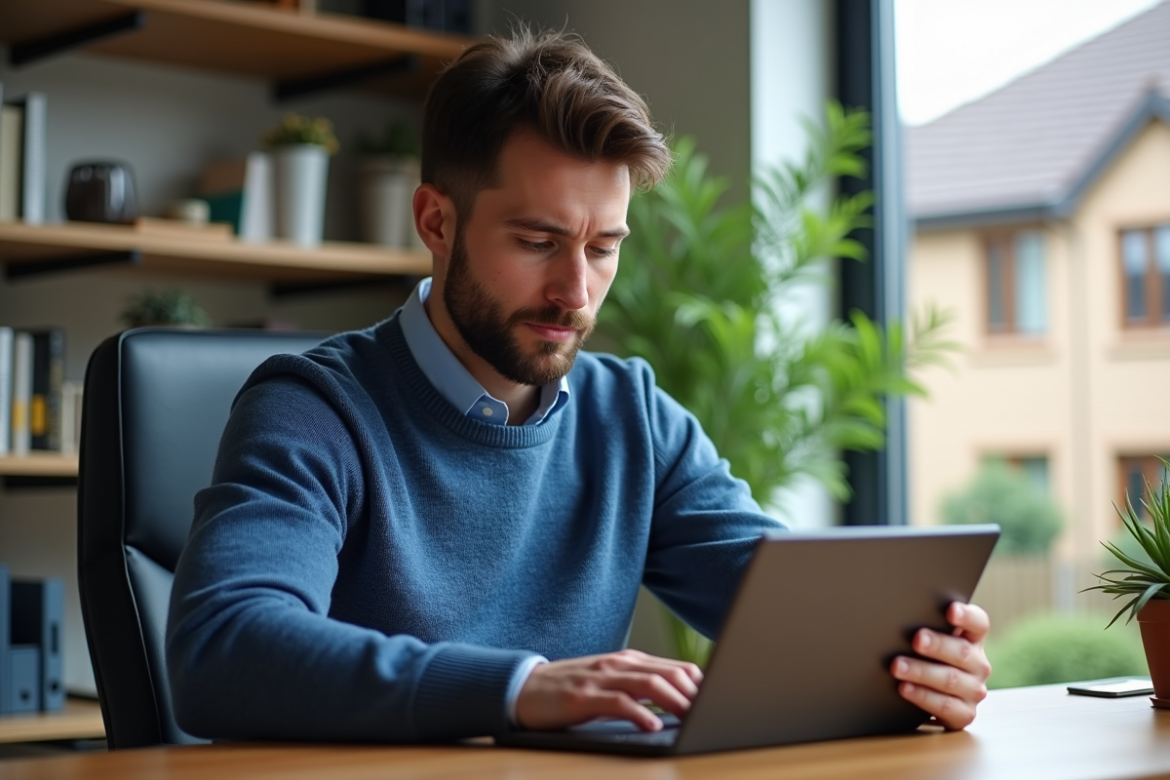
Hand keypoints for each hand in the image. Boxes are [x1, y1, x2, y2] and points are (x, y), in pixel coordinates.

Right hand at [515, 649, 703, 731]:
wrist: (524, 688)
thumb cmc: (570, 691)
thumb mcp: (609, 684)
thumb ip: (639, 688)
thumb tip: (678, 704)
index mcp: (628, 661)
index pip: (675, 667)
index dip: (699, 685)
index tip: (717, 702)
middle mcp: (618, 665)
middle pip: (668, 673)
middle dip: (694, 693)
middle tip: (713, 712)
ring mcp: (601, 678)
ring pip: (648, 684)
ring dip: (674, 701)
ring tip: (692, 717)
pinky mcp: (584, 696)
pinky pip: (618, 703)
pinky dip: (639, 714)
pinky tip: (653, 726)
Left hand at [891, 602, 991, 729]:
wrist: (929, 695)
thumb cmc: (925, 657)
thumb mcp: (930, 640)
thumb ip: (924, 626)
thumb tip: (894, 614)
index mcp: (973, 639)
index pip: (978, 624)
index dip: (966, 616)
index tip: (950, 610)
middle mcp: (978, 665)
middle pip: (962, 652)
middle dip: (938, 645)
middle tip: (917, 639)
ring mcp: (974, 691)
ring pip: (950, 680)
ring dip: (922, 672)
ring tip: (897, 666)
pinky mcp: (964, 714)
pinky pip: (945, 706)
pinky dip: (923, 697)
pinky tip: (905, 688)